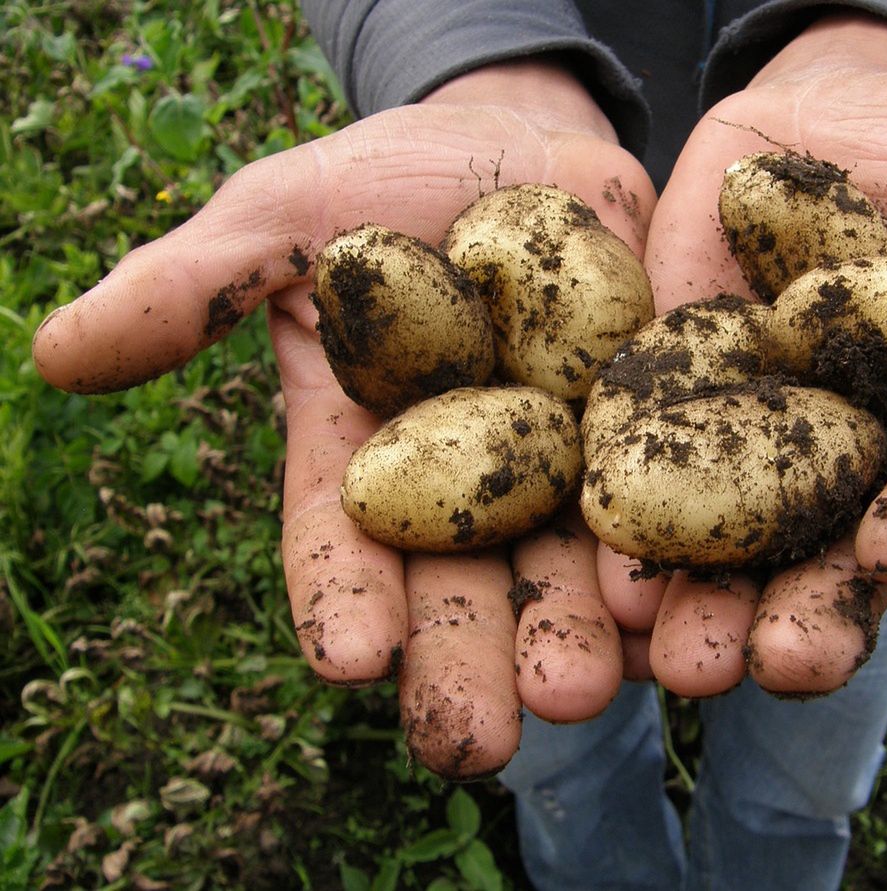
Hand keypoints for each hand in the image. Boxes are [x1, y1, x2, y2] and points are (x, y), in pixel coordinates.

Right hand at [32, 60, 656, 777]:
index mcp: (368, 457)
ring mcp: (566, 468)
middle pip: (463, 588)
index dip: (342, 599)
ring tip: (590, 693)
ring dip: (582, 639)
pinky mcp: (652, 436)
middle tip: (480, 738)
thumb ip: (193, 287)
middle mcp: (466, 487)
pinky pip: (671, 504)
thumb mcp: (283, 217)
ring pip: (571, 571)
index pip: (343, 542)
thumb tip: (57, 352)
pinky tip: (685, 619)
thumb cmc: (385, 182)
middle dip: (469, 661)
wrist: (521, 145)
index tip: (348, 660)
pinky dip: (677, 563)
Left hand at [596, 14, 886, 696]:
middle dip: (804, 617)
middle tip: (773, 664)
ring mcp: (747, 438)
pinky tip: (602, 570)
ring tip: (676, 658)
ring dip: (704, 604)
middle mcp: (838, 467)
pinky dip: (625, 518)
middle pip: (824, 561)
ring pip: (728, 544)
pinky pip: (640, 461)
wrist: (843, 108)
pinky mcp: (667, 393)